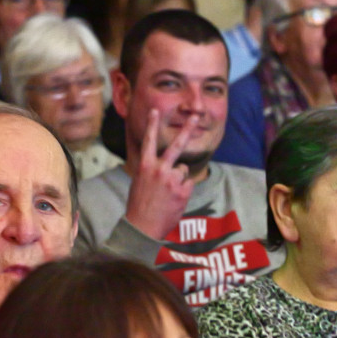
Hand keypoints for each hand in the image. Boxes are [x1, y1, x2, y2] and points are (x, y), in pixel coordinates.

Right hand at [124, 110, 196, 239]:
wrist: (142, 227)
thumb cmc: (140, 205)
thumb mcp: (140, 182)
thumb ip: (152, 170)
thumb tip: (166, 165)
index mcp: (145, 166)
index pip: (149, 140)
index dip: (152, 124)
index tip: (155, 110)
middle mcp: (159, 169)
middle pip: (177, 145)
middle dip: (187, 129)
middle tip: (196, 117)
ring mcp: (172, 179)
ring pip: (183, 170)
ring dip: (179, 179)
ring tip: (168, 192)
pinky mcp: (182, 191)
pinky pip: (188, 183)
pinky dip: (183, 190)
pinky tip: (173, 199)